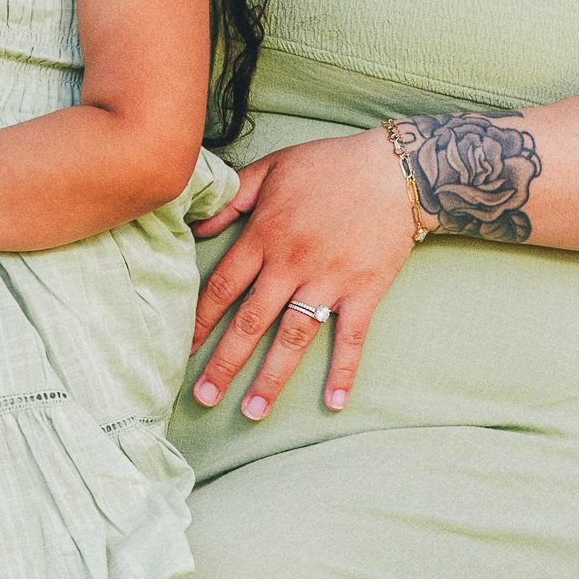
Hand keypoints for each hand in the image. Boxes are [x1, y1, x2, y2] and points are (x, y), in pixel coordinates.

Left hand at [190, 126, 415, 419]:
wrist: (396, 169)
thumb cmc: (330, 164)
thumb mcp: (272, 168)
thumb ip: (232, 198)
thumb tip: (195, 225)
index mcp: (265, 235)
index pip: (222, 286)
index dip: (199, 320)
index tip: (181, 350)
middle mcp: (291, 263)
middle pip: (251, 321)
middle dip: (225, 362)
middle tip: (204, 398)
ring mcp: (329, 280)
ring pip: (293, 337)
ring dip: (272, 378)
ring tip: (252, 413)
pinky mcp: (364, 291)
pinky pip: (351, 338)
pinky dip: (344, 371)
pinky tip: (334, 403)